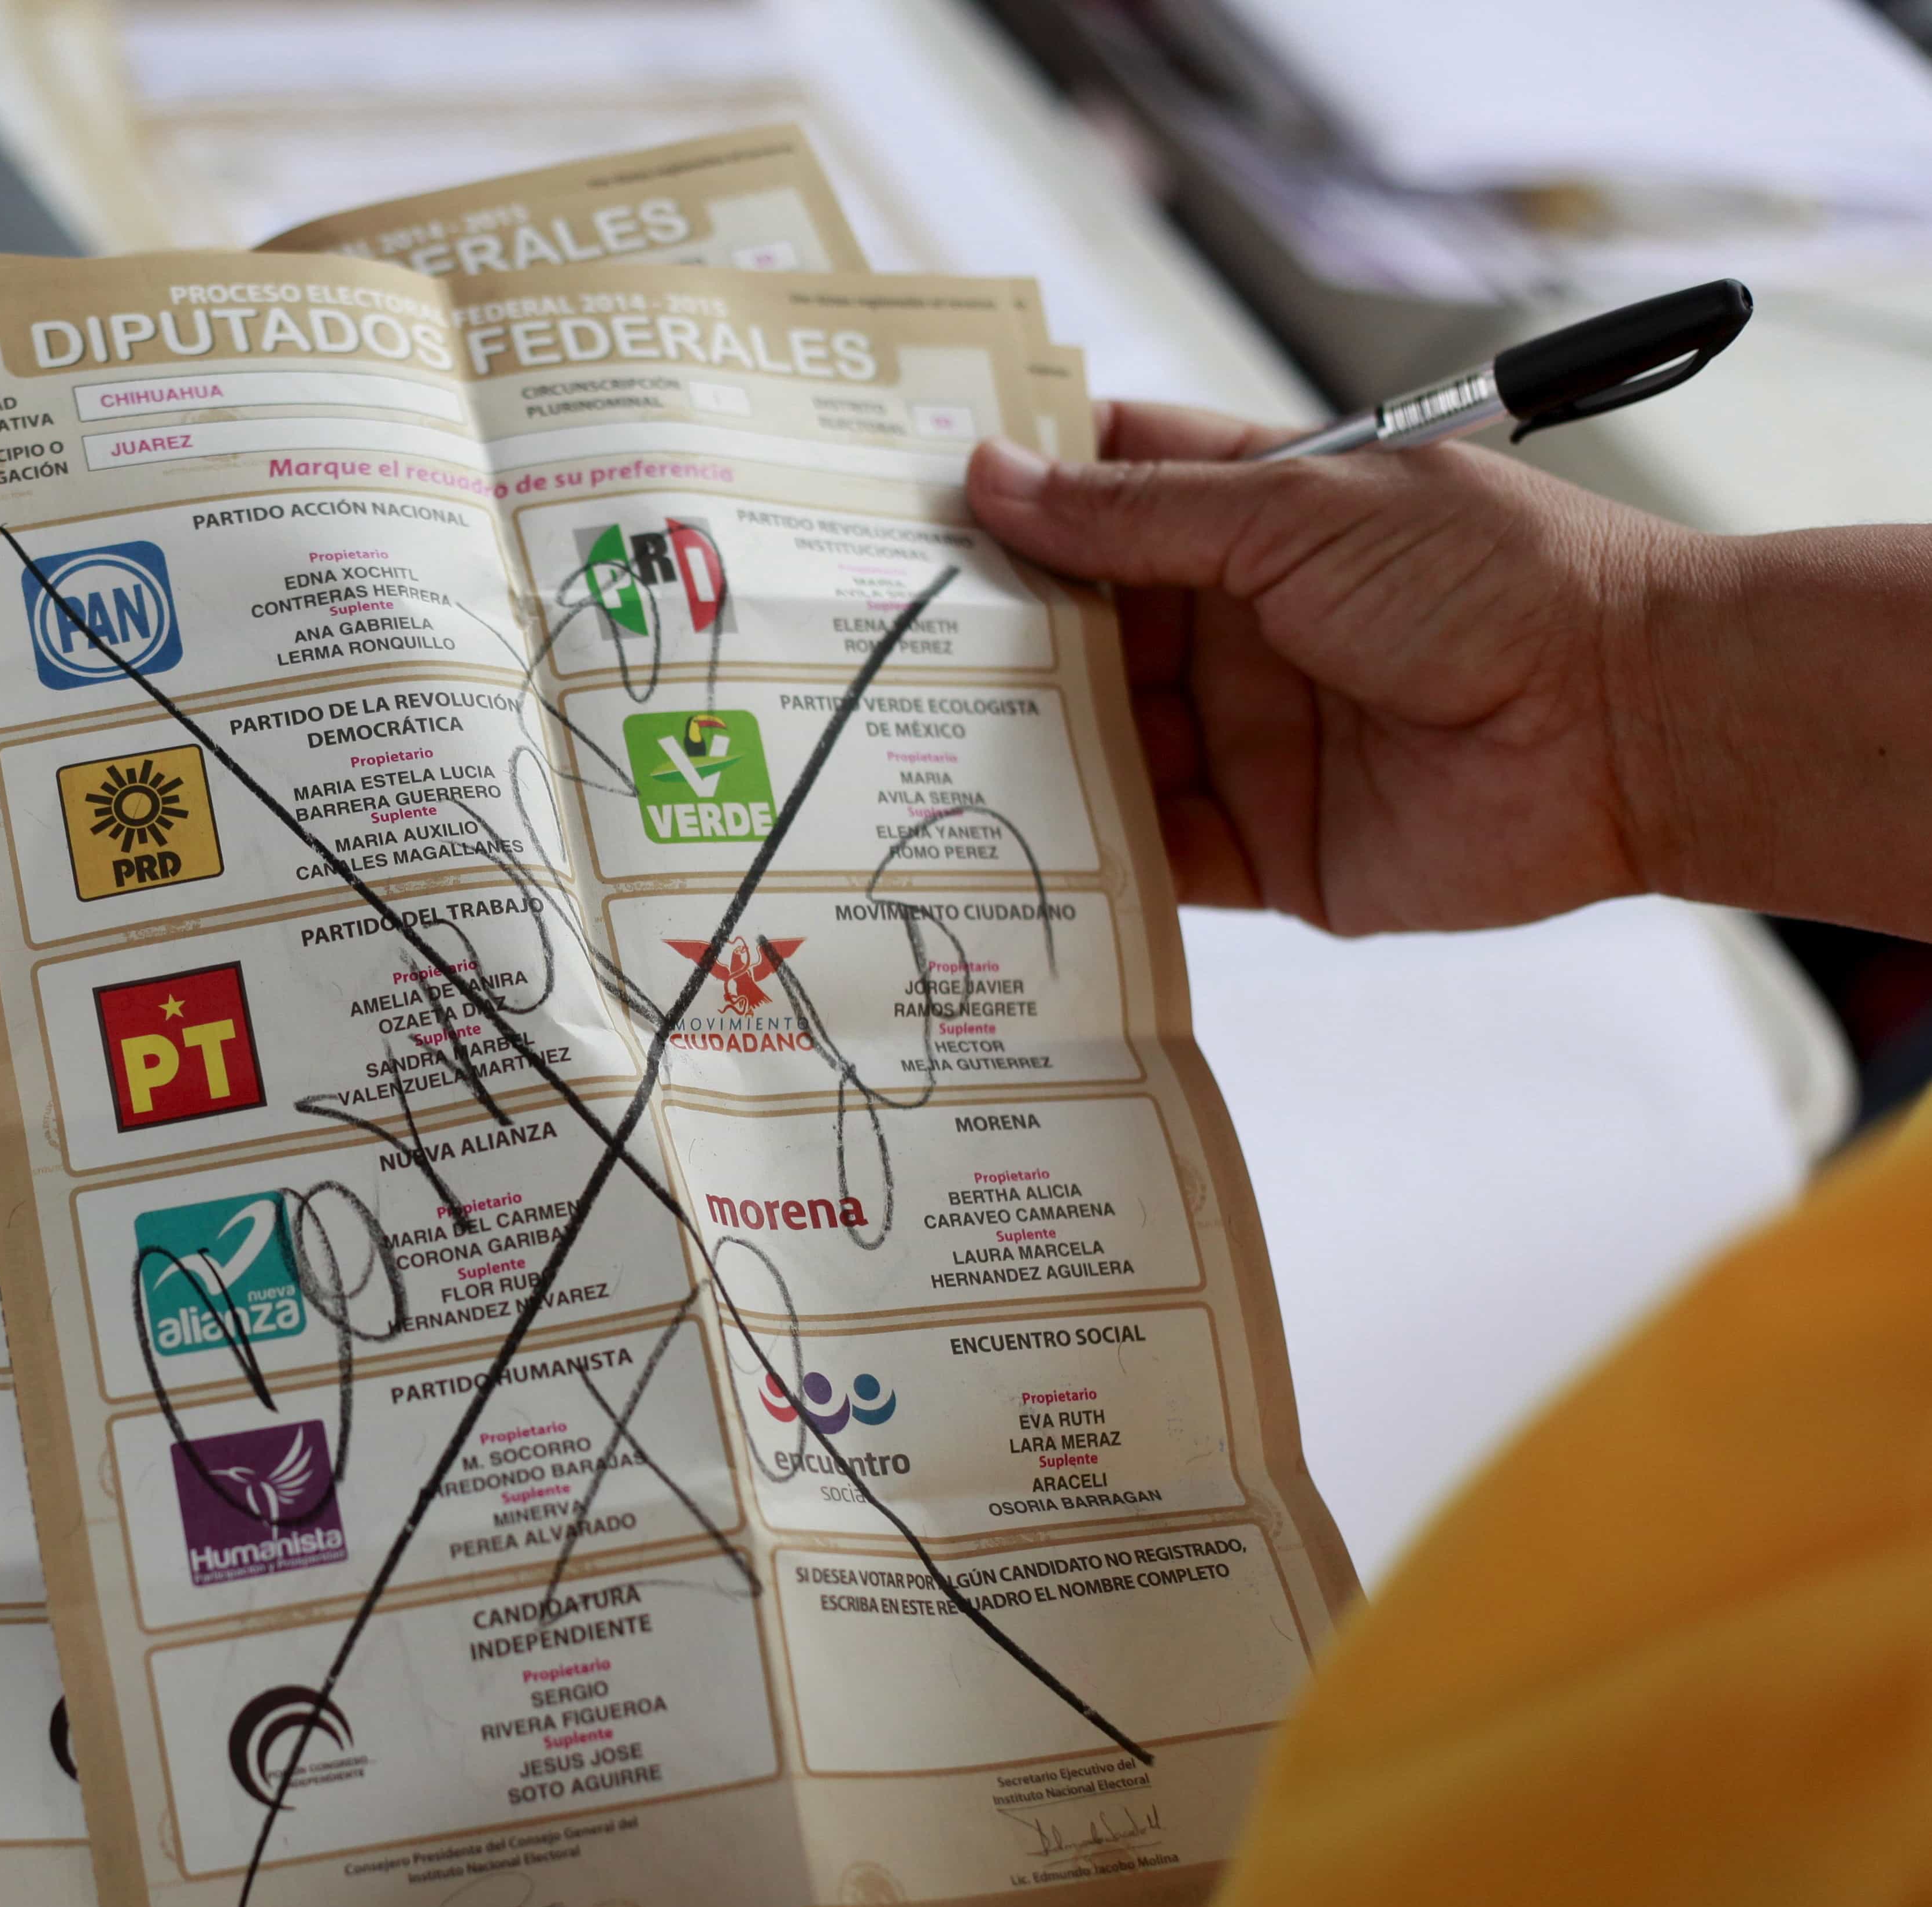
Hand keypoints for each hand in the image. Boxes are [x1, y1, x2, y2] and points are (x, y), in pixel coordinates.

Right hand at [963, 404, 1694, 934]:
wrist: (1625, 726)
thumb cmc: (1494, 581)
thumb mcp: (1301, 510)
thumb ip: (1138, 514)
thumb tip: (992, 480)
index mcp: (1256, 518)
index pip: (1108, 484)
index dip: (1013, 482)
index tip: (901, 489)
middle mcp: (1237, 628)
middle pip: (1077, 624)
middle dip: (983, 626)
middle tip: (857, 625)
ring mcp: (1242, 740)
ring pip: (1091, 741)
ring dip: (1009, 739)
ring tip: (895, 732)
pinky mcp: (1257, 849)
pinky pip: (1140, 850)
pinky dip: (1071, 847)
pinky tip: (986, 835)